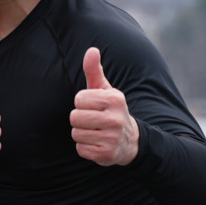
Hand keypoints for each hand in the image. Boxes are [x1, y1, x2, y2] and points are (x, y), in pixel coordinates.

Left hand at [70, 47, 138, 165]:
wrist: (130, 141)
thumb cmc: (110, 110)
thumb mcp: (104, 89)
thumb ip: (94, 70)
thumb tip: (91, 50)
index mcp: (115, 99)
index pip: (79, 99)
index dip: (82, 103)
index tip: (93, 106)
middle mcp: (116, 118)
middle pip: (75, 117)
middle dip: (79, 119)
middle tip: (92, 120)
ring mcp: (112, 138)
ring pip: (76, 134)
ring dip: (81, 133)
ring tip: (95, 131)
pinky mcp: (107, 154)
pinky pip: (80, 149)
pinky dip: (84, 147)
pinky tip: (97, 143)